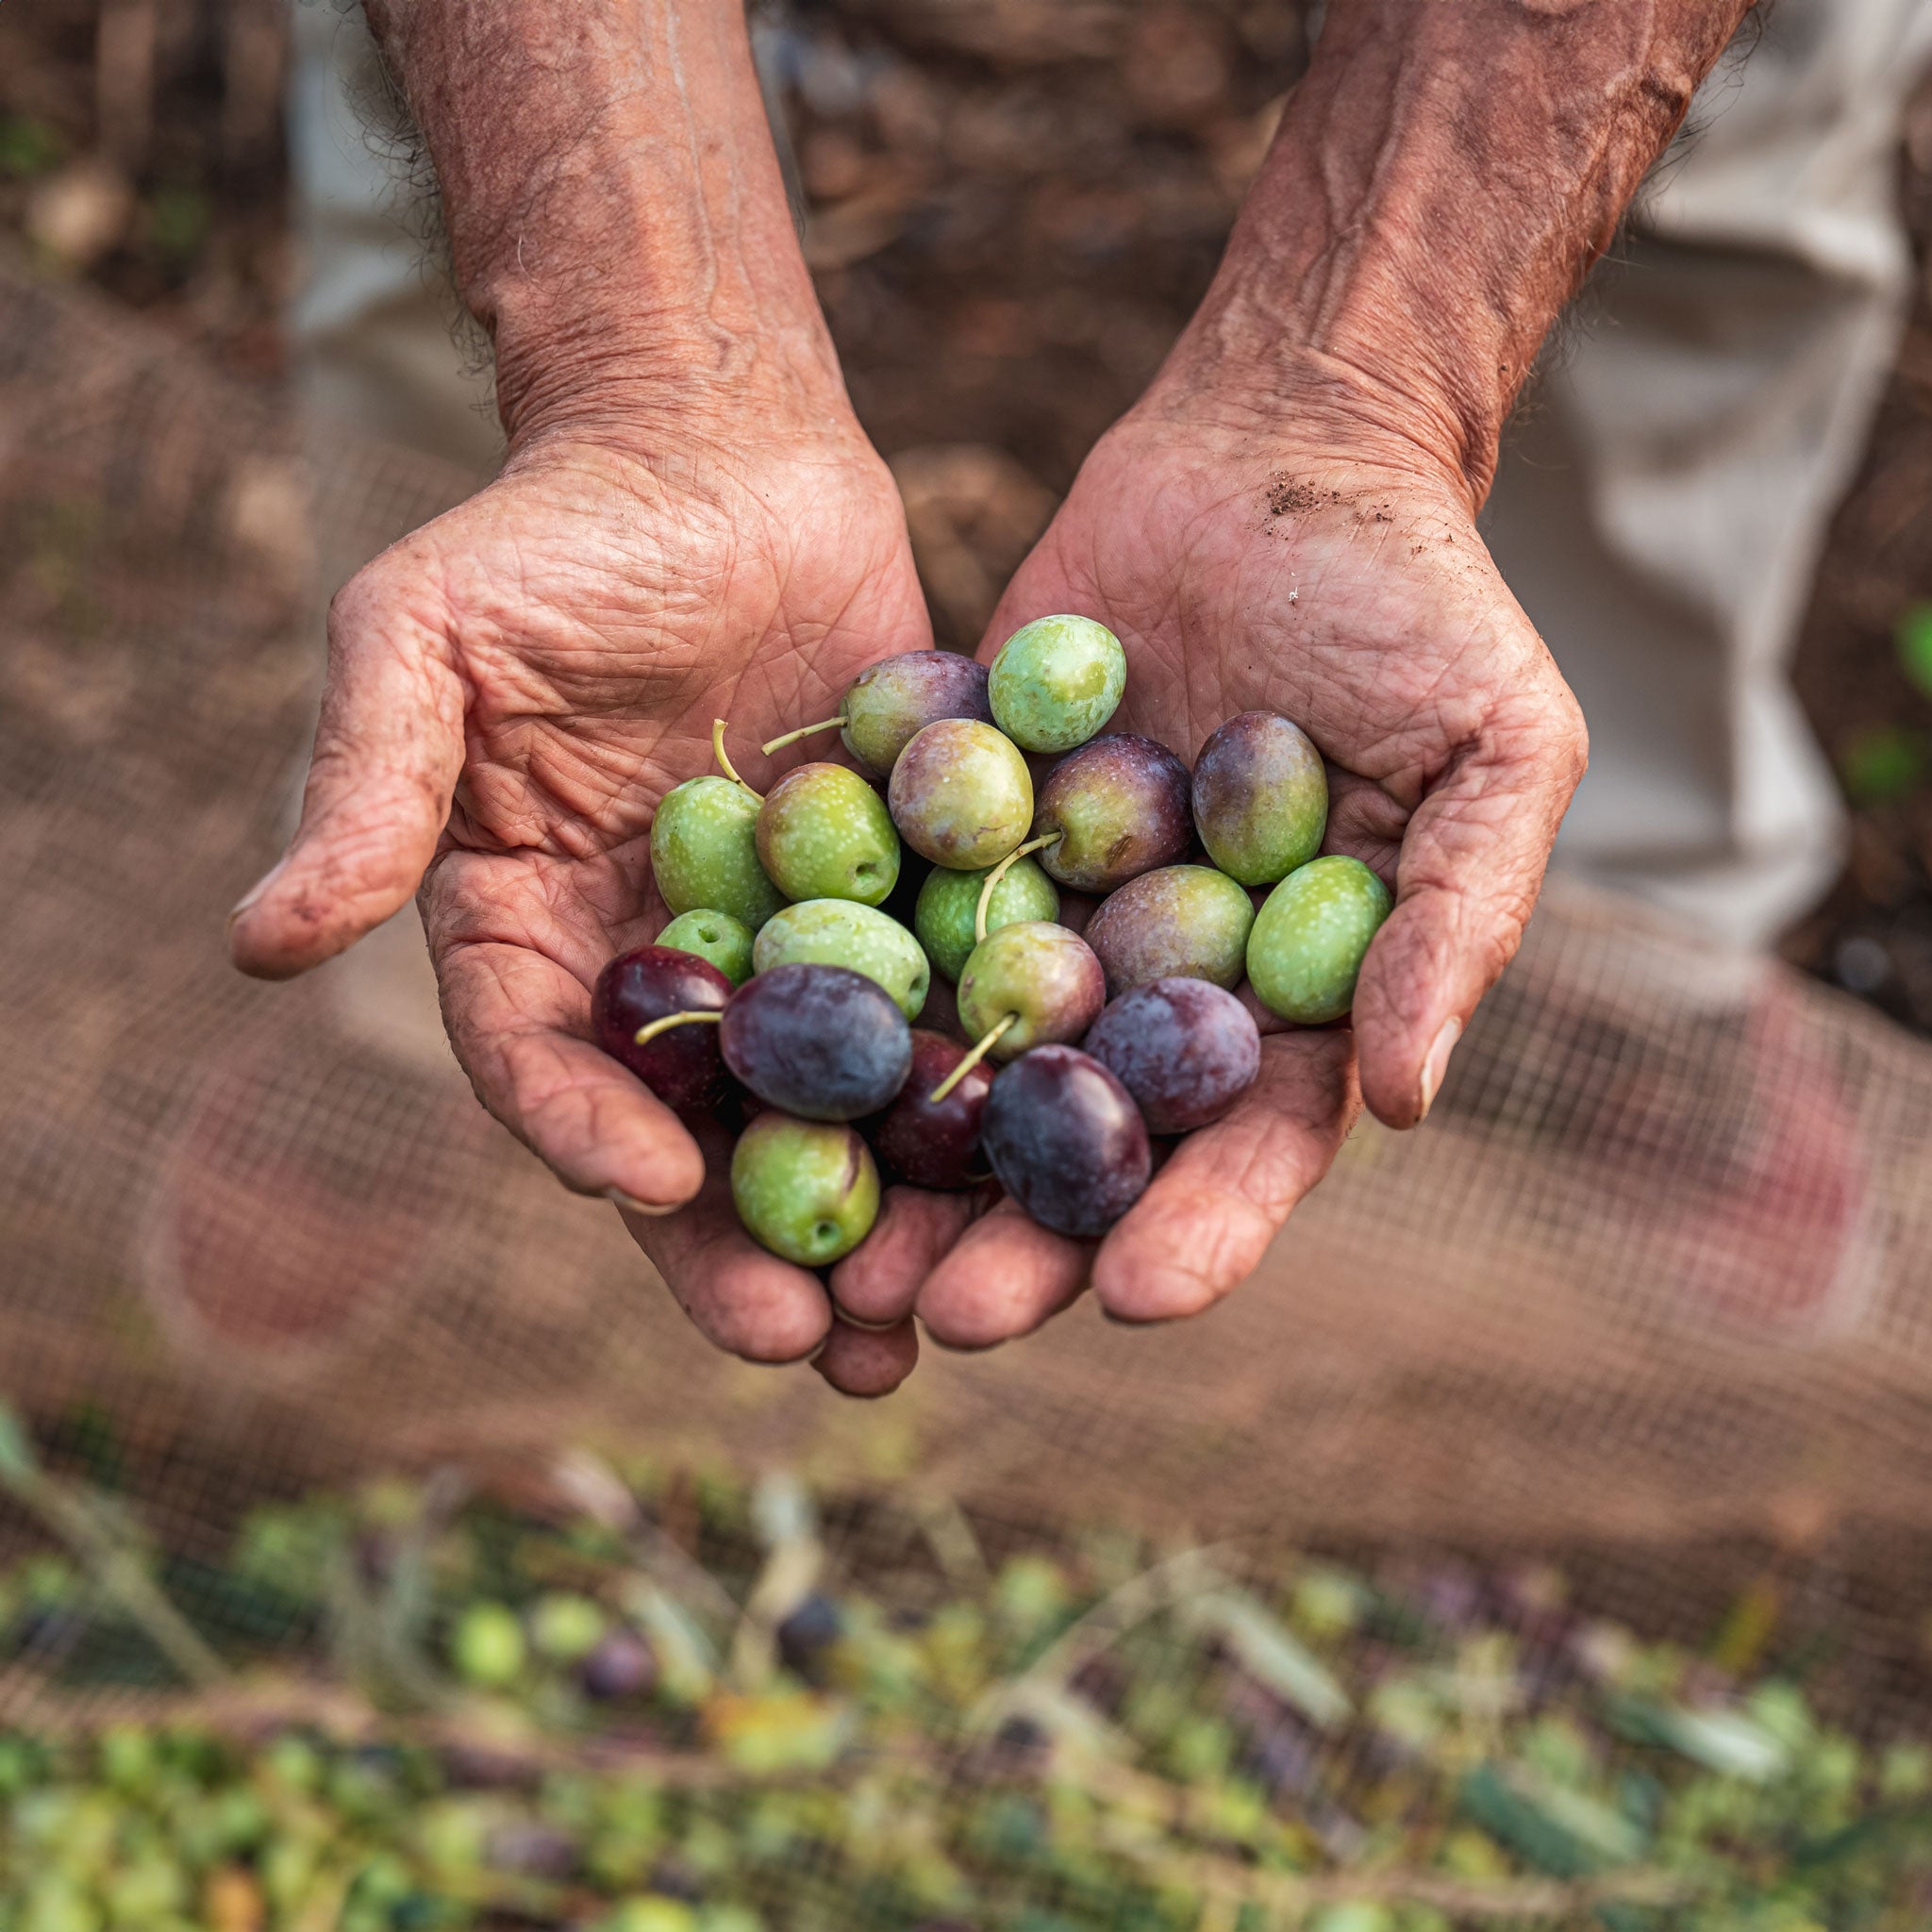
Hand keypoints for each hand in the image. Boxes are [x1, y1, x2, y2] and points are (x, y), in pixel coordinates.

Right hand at [227, 413, 938, 1396]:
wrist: (717, 451)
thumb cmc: (552, 531)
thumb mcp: (425, 640)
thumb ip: (368, 790)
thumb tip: (257, 943)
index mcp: (531, 932)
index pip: (543, 1060)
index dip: (585, 1130)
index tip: (648, 1187)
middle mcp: (659, 967)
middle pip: (698, 1132)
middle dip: (748, 1242)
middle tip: (816, 1347)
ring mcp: (790, 944)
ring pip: (828, 1107)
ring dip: (875, 1214)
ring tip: (927, 1320)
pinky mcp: (902, 901)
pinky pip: (937, 1007)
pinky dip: (972, 1090)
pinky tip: (1029, 1167)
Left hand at [863, 376, 1584, 1349]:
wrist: (1275, 452)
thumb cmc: (1419, 601)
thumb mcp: (1494, 749)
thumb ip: (1455, 921)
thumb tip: (1403, 1103)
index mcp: (1288, 998)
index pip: (1247, 1144)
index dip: (1199, 1228)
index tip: (1132, 1300)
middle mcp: (1155, 980)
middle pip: (1088, 1139)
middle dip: (1022, 1237)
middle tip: (942, 1319)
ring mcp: (1045, 911)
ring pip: (967, 1063)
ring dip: (903, 1162)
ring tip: (833, 1253)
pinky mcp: (951, 829)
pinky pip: (890, 917)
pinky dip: (832, 991)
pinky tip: (759, 1064)